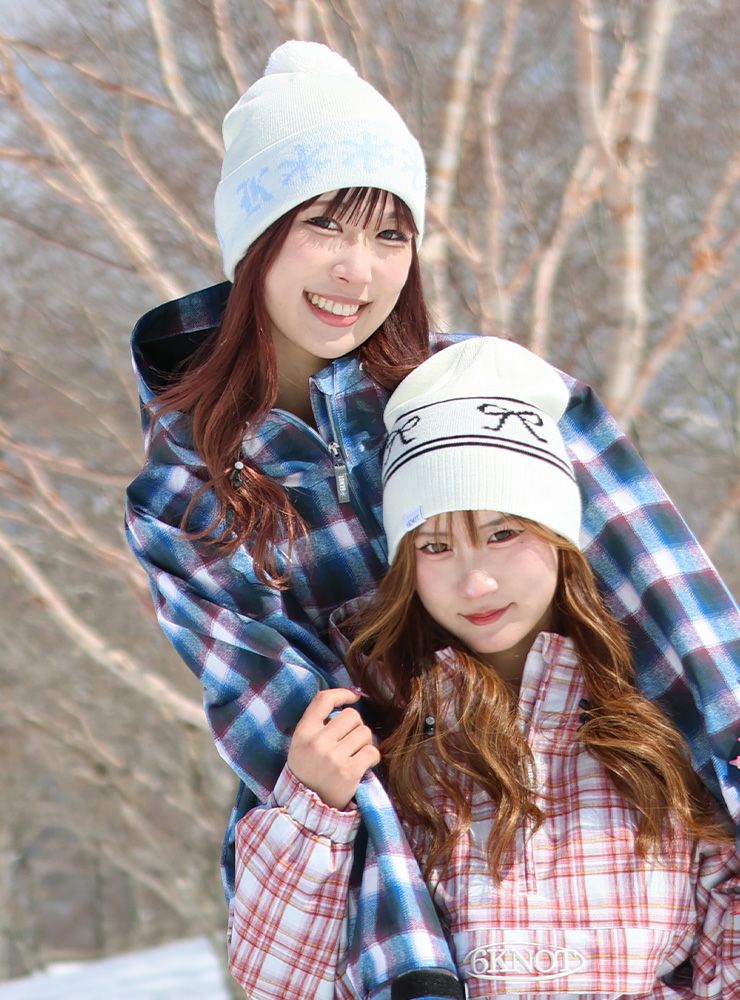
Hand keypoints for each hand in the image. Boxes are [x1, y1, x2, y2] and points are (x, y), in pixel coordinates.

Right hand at [287, 689, 380, 809]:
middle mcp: (317, 742)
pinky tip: (364, 764)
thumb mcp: (301, 744)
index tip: (354, 697)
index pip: (323, 699)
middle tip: (351, 741)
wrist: (307, 809)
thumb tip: (349, 701)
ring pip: (365, 732)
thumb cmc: (308, 771)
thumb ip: (318, 724)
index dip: (342, 693)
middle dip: (356, 726)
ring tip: (356, 754)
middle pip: (351, 716)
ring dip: (365, 742)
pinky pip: (372, 752)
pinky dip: (372, 757)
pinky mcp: (349, 772)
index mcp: (303, 733)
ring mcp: (333, 758)